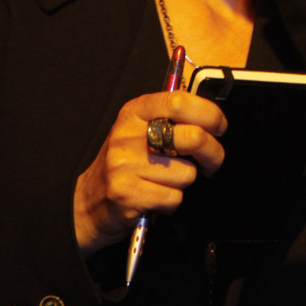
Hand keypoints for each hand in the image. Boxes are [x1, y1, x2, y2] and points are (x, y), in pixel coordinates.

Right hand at [73, 89, 226, 256]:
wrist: (86, 204)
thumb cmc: (124, 165)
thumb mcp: (140, 131)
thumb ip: (170, 119)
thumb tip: (211, 116)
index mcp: (135, 112)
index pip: (181, 101)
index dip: (210, 114)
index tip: (219, 127)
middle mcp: (128, 135)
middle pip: (193, 137)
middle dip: (213, 153)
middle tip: (211, 161)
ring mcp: (125, 164)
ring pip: (187, 173)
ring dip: (183, 183)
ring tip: (164, 182)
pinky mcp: (127, 193)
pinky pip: (174, 197)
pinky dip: (171, 202)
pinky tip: (156, 197)